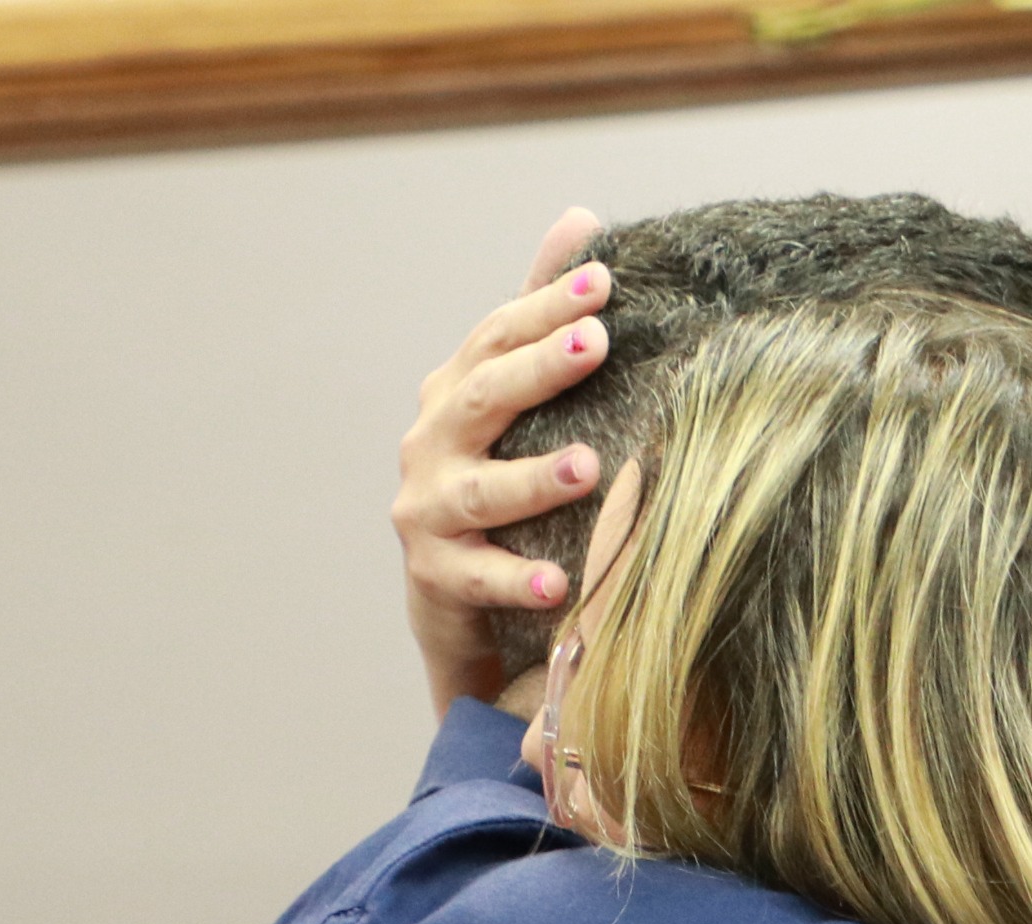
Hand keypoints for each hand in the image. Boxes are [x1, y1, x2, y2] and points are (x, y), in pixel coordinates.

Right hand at [394, 206, 614, 713]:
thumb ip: (541, 317)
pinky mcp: (436, 577)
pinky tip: (559, 583)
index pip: (498, 336)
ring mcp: (426, 510)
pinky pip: (478, 578)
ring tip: (589, 467)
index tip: (605, 282)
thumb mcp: (517, 400)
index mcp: (455, 392)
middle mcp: (430, 442)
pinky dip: (515, 579)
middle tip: (596, 343)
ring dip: (533, 478)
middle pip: (484, 396)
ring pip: (481, 490)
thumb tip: (581, 218)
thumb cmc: (497, 481)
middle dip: (538, 369)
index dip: (546, 306)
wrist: (455, 599)